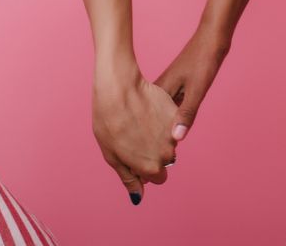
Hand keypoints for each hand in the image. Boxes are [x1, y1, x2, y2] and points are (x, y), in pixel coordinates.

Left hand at [92, 70, 179, 203]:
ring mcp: (173, 133)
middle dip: (154, 151)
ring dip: (159, 135)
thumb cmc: (109, 122)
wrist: (118, 89)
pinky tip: (148, 109)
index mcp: (151, 167)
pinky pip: (173, 122)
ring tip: (140, 120)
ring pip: (169, 140)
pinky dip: (163, 119)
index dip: (146, 167)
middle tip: (136, 135)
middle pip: (164, 159)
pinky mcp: (175, 114)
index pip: (157, 177)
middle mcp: (166, 154)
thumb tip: (138, 196)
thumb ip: (128, 178)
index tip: (135, 152)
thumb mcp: (112, 156)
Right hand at [155, 26, 229, 144]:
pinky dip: (171, 116)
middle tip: (154, 155)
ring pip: (162, 112)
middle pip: (154, 117)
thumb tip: (176, 138)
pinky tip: (174, 125)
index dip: (149, 137)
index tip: (148, 154)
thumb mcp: (198, 90)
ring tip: (161, 146)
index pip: (150, 120)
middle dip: (154, 134)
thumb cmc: (204, 61)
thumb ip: (187, 113)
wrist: (212, 39)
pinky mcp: (178, 84)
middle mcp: (161, 88)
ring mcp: (169, 86)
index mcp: (161, 89)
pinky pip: (170, 105)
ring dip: (163, 126)